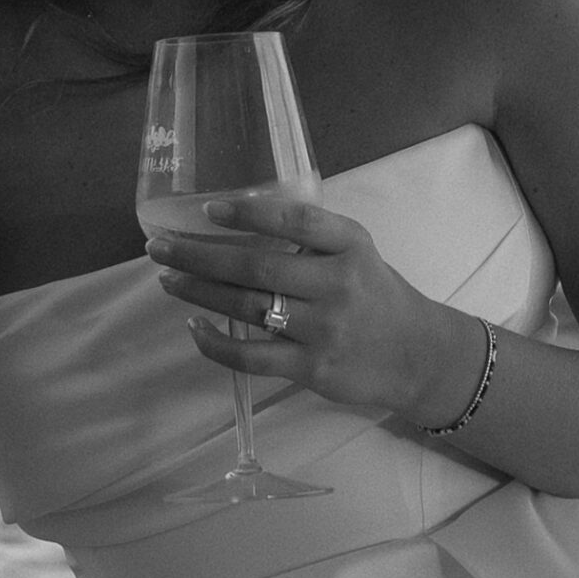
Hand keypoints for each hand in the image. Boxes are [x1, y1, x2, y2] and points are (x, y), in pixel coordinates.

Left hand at [147, 193, 483, 424]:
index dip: (249, 213)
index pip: (297, 220)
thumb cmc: (375, 295)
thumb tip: (235, 220)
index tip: (207, 209)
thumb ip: (310, 235)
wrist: (420, 357)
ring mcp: (324, 329)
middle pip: (256, 267)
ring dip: (198, 292)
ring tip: (168, 280)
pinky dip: (216, 342)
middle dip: (198, 256)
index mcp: (350, 245)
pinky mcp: (312, 368)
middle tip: (158, 248)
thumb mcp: (356, 252)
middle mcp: (338, 284)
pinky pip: (252, 355)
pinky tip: (194, 326)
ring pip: (247, 308)